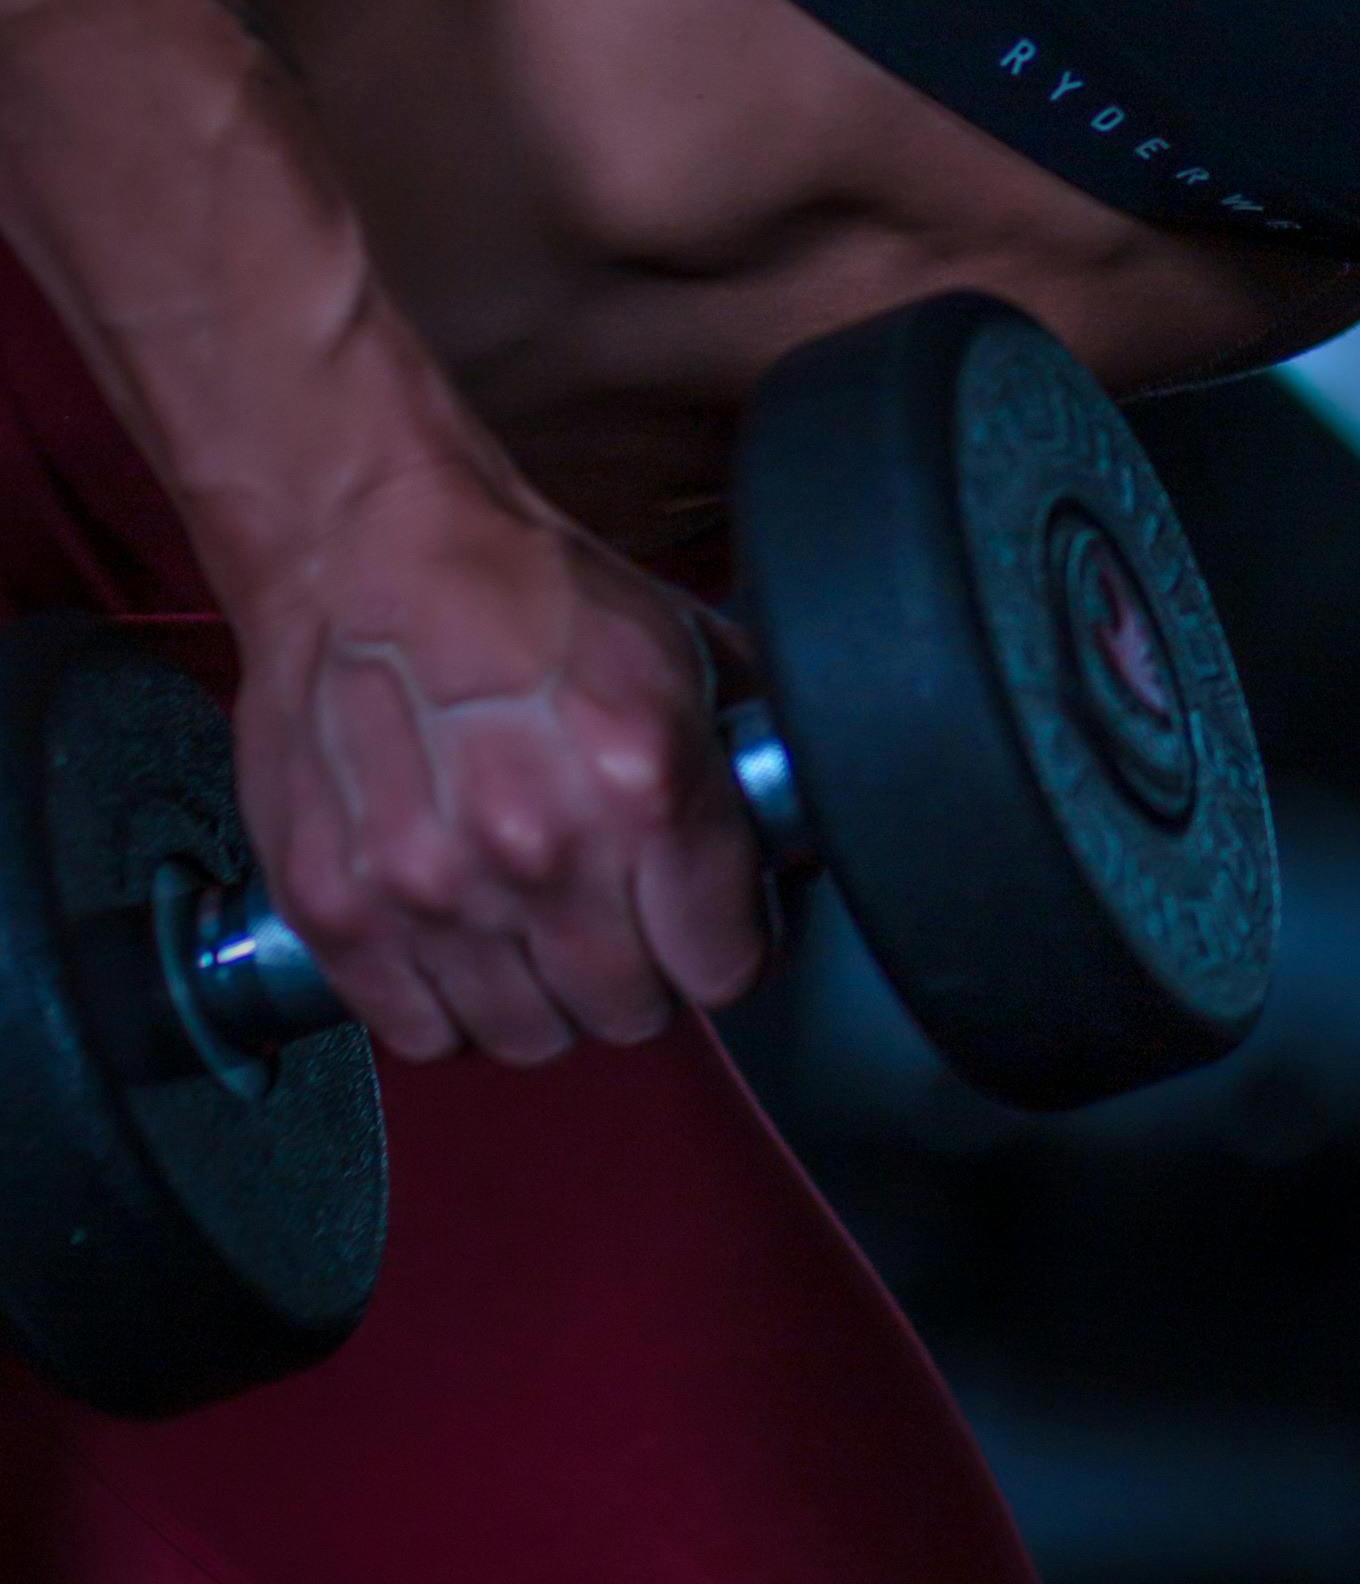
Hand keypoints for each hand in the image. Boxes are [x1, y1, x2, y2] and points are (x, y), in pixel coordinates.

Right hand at [224, 442, 768, 1065]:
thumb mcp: (675, 644)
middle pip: (631, 1012)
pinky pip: (422, 1033)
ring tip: (535, 927)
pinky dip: (446, 1004)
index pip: (724, 964)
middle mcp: (542, 853)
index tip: (712, 926)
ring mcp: (432, 894)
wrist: (364, 544)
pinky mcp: (340, 913)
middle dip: (642, 971)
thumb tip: (795, 829)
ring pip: (530, 1038)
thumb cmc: (522, 586)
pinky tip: (459, 940)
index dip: (727, 945)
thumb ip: (739, 750)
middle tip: (621, 916)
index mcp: (646, 784)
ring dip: (543, 996)